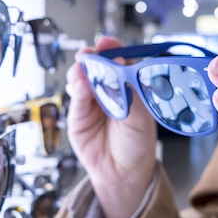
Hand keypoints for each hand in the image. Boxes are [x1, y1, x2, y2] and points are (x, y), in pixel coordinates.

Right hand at [66, 36, 157, 217]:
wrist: (123, 174)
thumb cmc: (138, 145)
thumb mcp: (141, 118)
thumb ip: (129, 93)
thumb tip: (119, 68)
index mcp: (127, 86)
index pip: (118, 60)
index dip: (112, 49)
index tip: (109, 43)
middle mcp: (108, 90)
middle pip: (96, 65)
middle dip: (92, 56)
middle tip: (91, 53)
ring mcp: (91, 101)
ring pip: (82, 78)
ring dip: (82, 71)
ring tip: (84, 70)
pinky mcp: (77, 115)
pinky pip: (76, 98)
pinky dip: (78, 89)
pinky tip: (81, 85)